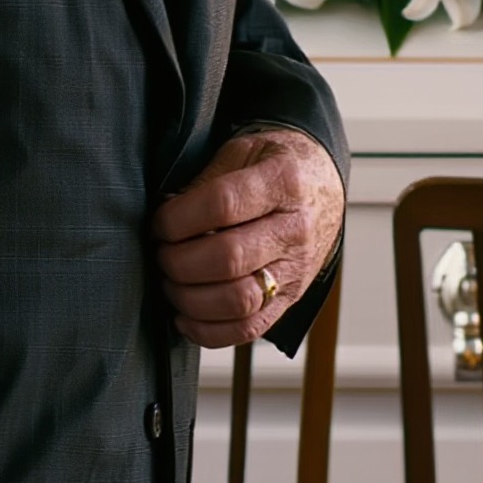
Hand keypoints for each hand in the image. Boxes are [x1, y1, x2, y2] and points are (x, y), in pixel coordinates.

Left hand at [153, 128, 344, 346]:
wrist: (322, 185)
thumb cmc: (277, 165)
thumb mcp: (244, 151)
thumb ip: (205, 180)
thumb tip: (166, 214)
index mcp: (283, 182)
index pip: (223, 205)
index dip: (179, 218)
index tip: (160, 223)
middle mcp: (295, 229)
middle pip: (228, 258)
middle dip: (178, 261)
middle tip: (162, 252)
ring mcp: (296, 269)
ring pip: (238, 301)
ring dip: (190, 298)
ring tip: (173, 282)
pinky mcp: (290, 299)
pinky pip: (249, 329)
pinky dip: (209, 331)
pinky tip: (186, 316)